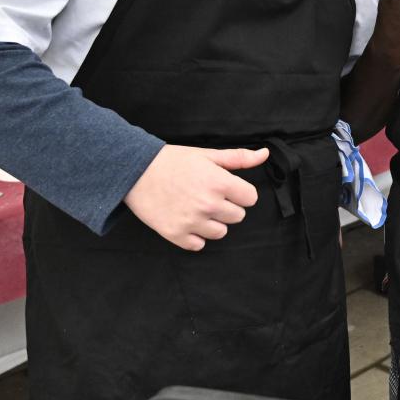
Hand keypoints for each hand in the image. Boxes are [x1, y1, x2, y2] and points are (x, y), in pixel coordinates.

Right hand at [125, 145, 265, 249]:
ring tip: (196, 207)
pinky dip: (195, 235)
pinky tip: (186, 220)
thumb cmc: (173, 161)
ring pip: (221, 232)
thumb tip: (264, 154)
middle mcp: (208, 204)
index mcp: (219, 183)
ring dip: (213, 222)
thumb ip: (238, 158)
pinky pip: (199, 245)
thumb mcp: (207, 154)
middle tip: (208, 195)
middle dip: (227, 206)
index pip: (250, 198)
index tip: (227, 187)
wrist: (135, 172)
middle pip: (238, 216)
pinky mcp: (176, 234)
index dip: (240, 192)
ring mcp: (192, 222)